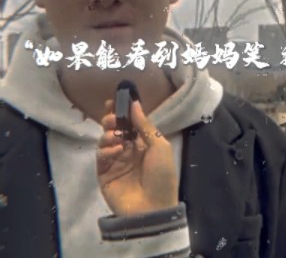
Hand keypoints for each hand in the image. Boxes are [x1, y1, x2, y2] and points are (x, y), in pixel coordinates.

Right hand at [96, 100, 178, 215]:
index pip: (130, 123)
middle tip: (111, 118)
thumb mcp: (159, 146)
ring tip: (116, 136)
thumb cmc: (162, 175)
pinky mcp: (104, 174)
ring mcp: (115, 162)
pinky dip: (106, 151)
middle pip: (114, 129)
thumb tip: (135, 104)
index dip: (123, 111)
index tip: (115, 100)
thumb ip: (145, 125)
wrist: (153, 207)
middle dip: (111, 120)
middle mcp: (128, 150)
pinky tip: (115, 152)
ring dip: (108, 134)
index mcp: (143, 144)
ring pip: (105, 141)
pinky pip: (101, 157)